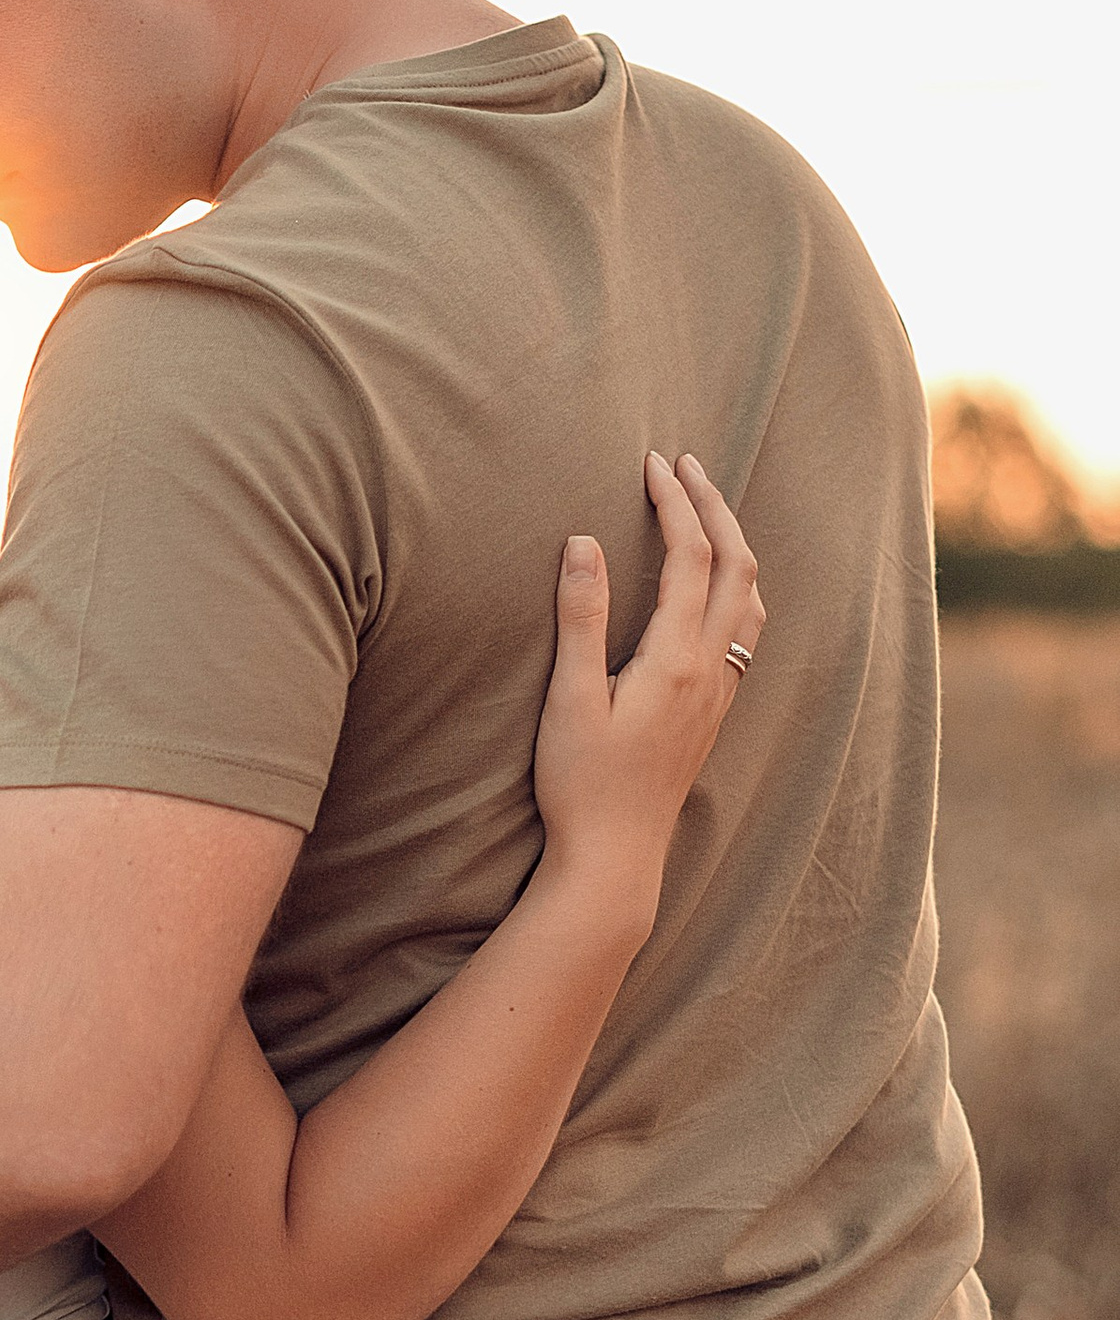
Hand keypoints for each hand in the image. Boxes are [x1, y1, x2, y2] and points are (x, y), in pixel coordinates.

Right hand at [531, 450, 763, 927]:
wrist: (616, 857)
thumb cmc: (582, 784)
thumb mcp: (569, 698)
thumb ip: (580, 618)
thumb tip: (584, 542)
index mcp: (677, 658)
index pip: (690, 556)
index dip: (675, 501)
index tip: (653, 462)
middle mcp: (712, 669)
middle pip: (736, 564)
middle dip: (714, 505)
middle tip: (684, 464)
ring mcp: (720, 691)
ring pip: (751, 597)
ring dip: (733, 543)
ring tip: (704, 510)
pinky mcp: (714, 710)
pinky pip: (746, 628)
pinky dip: (737, 584)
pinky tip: (715, 586)